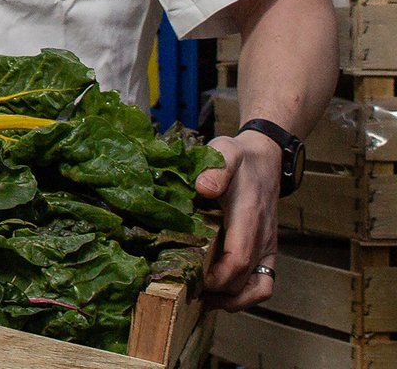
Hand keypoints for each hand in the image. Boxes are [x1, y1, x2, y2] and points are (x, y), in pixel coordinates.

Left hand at [197, 131, 281, 309]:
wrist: (265, 159)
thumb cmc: (239, 157)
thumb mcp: (225, 152)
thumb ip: (217, 168)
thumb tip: (202, 188)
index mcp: (249, 217)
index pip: (237, 259)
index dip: (215, 276)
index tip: (191, 279)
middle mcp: (262, 237)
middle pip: (242, 280)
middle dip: (215, 291)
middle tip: (184, 290)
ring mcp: (267, 247)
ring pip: (258, 289)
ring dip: (232, 300)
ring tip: (202, 299)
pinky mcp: (268, 251)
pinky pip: (264, 283)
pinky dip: (245, 295)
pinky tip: (221, 294)